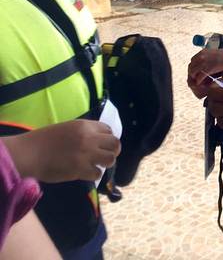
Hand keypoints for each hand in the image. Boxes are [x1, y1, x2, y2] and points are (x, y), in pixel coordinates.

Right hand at [4, 120, 120, 182]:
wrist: (30, 152)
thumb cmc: (43, 140)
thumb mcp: (67, 128)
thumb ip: (82, 133)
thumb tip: (94, 141)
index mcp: (85, 126)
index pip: (108, 129)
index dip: (107, 137)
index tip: (103, 144)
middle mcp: (90, 138)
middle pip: (115, 143)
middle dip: (113, 150)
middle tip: (106, 156)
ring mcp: (86, 154)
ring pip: (110, 159)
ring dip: (106, 163)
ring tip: (98, 165)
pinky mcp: (80, 169)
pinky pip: (97, 174)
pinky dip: (94, 175)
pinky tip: (87, 174)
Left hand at [187, 48, 222, 98]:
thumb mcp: (212, 53)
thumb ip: (206, 56)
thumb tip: (202, 62)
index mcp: (202, 52)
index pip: (192, 60)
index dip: (193, 66)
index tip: (196, 70)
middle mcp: (201, 56)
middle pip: (191, 66)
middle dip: (192, 72)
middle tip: (195, 77)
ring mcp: (203, 62)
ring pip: (192, 72)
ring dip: (194, 77)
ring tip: (198, 80)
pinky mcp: (207, 69)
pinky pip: (199, 77)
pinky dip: (198, 81)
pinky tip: (200, 83)